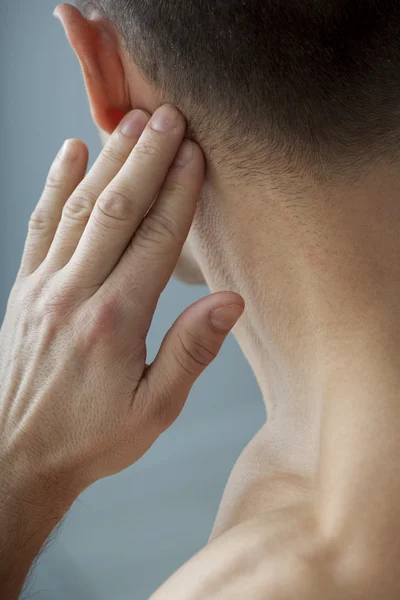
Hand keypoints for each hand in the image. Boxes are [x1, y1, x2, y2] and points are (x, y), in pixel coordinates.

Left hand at [0, 105, 243, 503]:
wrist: (15, 456)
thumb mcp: (154, 409)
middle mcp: (76, 294)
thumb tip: (229, 301)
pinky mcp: (24, 290)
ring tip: (129, 123)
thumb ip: (191, 351)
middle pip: (117, 210)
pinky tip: (68, 153)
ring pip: (78, 209)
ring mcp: (44, 288)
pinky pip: (39, 227)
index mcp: (115, 322)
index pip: (156, 241)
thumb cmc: (90, 438)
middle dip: (146, 158)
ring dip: (106, 161)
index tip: (194, 155)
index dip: (179, 193)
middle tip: (167, 116)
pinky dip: (53, 185)